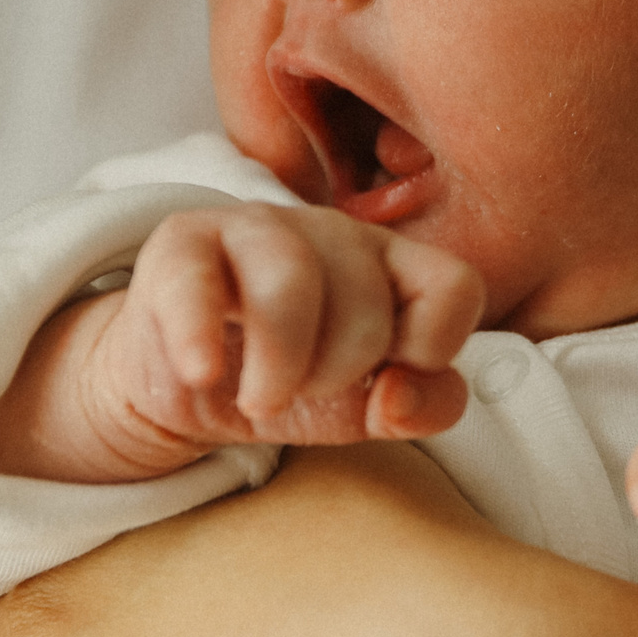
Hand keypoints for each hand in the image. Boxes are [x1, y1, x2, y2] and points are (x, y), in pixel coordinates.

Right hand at [0, 202, 484, 482]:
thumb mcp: (365, 408)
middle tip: (300, 393)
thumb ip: (421, 405)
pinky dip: (200, 338)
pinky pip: (196, 282)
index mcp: (392, 262)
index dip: (432, 348)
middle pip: (367, 306)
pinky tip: (203, 373)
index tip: (387, 382)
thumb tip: (398, 395)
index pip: (454, 287)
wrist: (189, 376)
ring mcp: (257, 228)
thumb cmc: (293, 377)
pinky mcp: (183, 243)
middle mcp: (333, 232)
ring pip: (292, 281)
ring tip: (259, 399)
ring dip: (280, 364)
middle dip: (337, 375)